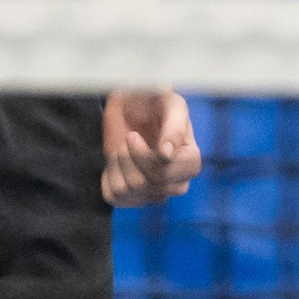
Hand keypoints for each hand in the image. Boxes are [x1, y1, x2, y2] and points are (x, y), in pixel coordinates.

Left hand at [101, 89, 201, 205]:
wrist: (132, 105)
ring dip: (117, 163)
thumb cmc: (156, 101)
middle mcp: (176, 182)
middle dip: (130, 157)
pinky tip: (115, 161)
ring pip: (129, 191)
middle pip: (147, 185)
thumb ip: (174, 127)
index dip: (144, 158)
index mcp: (190, 162)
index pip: (165, 175)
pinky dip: (108, 176)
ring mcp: (154, 192)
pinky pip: (114, 197)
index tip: (132, 135)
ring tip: (121, 146)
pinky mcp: (132, 197)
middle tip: (128, 136)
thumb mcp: (170, 104)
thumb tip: (167, 154)